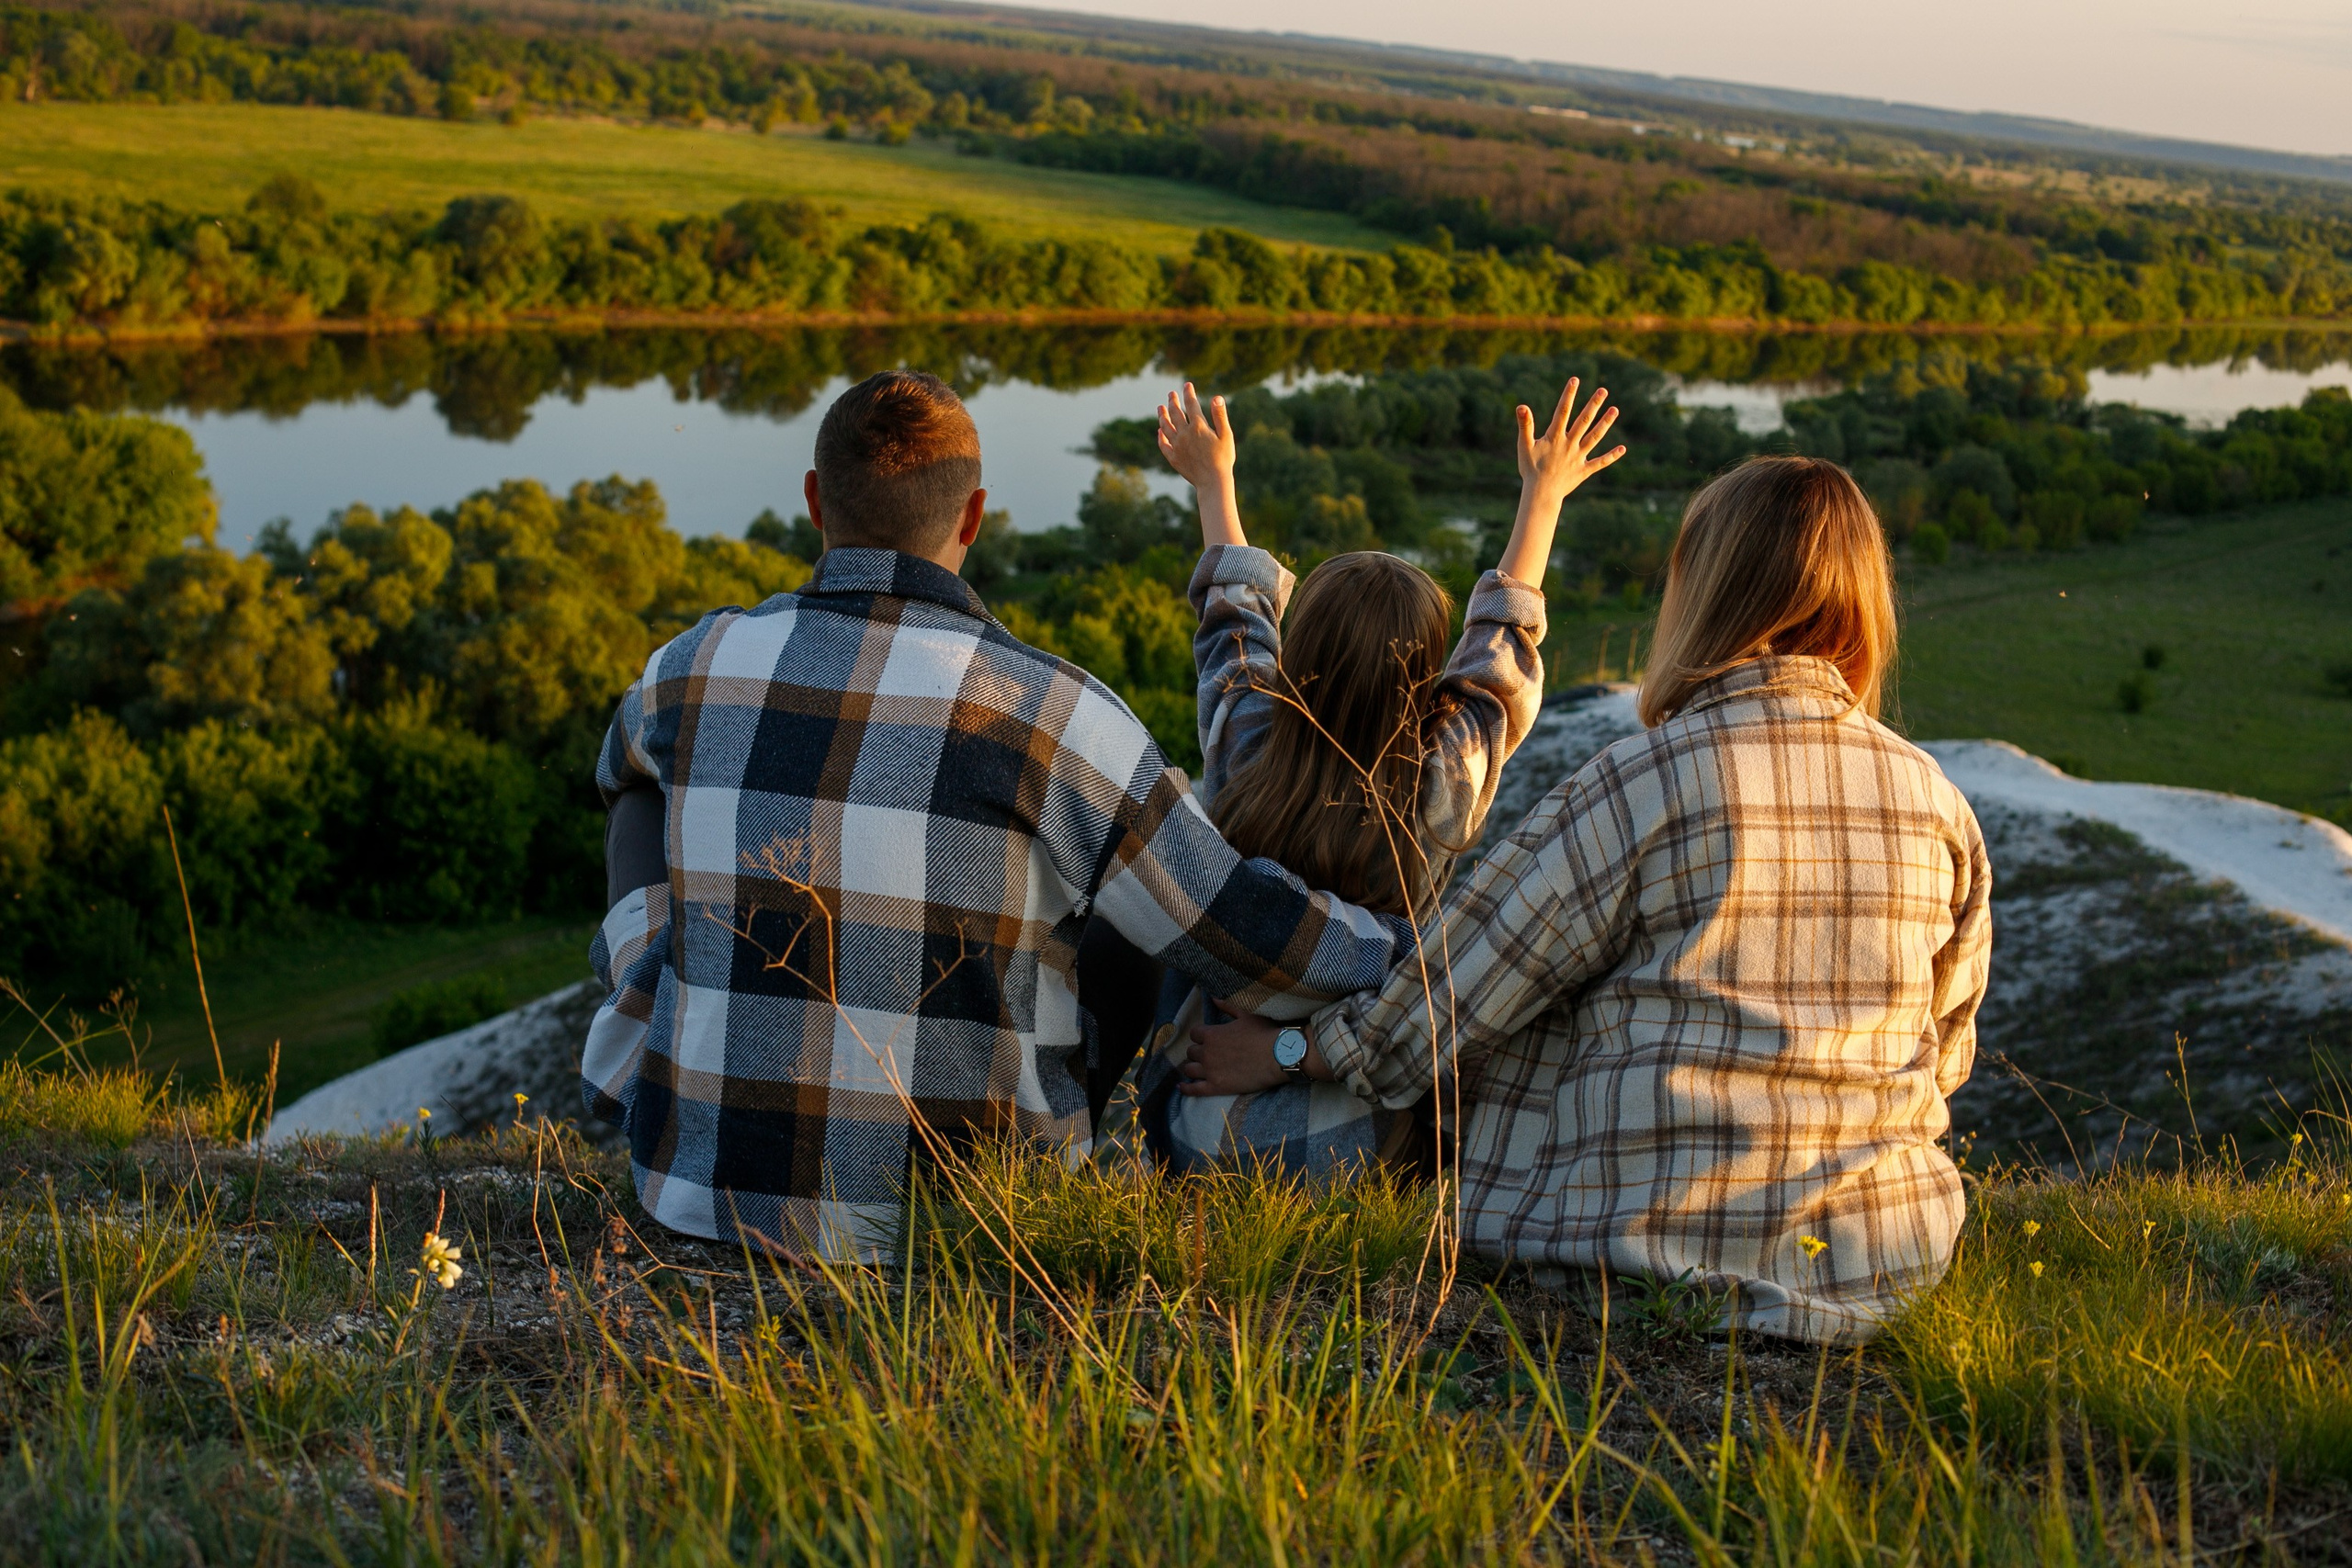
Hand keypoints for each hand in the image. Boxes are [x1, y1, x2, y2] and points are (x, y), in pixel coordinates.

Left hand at [1156, 382, 1234, 488]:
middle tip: (1171, 394)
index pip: (1191, 404)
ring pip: (1166, 427)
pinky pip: (1164, 445)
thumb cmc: (1223, 458)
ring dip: (1162, 416)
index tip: (1187, 385)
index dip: (1188, 393)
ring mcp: (1177, 446)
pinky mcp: (1173, 458)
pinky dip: (1161, 437)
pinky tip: (1159, 432)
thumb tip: (1217, 397)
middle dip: (1173, 401)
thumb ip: (1220, 415)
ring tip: (1160, 408)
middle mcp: (1184, 434)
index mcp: (1198, 426)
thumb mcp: (1226, 435)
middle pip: (1176, 413)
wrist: (1213, 482)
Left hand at [1178, 1010, 1287, 1095]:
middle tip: (1208, 1053)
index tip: (1208, 1038)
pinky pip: (1194, 1089)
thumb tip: (1213, 997)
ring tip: (1197, 1067)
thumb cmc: (1264, 1033)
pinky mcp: (1217, 1087)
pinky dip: (1186, 1088)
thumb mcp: (1246, 1014)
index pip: (1194, 1034)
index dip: (1201, 1035)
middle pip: (1191, 1052)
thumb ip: (1227, 1006)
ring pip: (1189, 1069)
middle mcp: (1207, 1053)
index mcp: (1212, 1034)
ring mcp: (1210, 1071)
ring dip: (1192, 1066)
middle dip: (1198, 1051)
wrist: (1279, 1056)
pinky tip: (1181, 1087)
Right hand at [1516, 377, 1624, 504]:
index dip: (1568, 395)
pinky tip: (1622, 449)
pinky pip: (1599, 462)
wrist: (1540, 495)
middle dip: (1594, 404)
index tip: (1575, 380)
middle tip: (1603, 390)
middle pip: (1584, 421)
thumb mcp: (1524, 446)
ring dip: (1605, 423)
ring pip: (1595, 437)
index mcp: (1555, 437)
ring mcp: (1578, 457)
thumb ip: (1525, 425)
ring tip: (1615, 409)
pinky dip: (1611, 456)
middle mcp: (1570, 445)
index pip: (1563, 411)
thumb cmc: (1530, 470)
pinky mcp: (1583, 470)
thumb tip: (1521, 406)